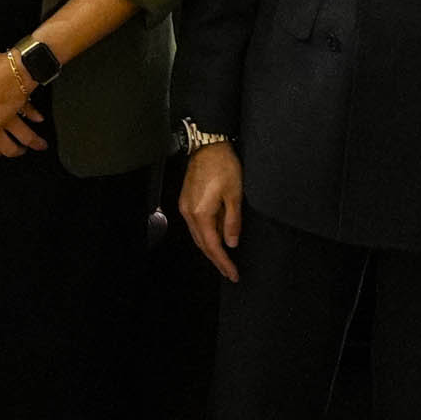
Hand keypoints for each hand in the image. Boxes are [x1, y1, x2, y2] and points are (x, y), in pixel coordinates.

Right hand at [179, 139, 242, 280]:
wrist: (207, 146)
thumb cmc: (223, 166)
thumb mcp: (235, 195)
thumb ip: (232, 222)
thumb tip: (231, 243)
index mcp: (201, 213)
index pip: (213, 246)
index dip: (223, 262)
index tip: (233, 273)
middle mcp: (189, 213)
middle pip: (202, 244)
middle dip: (216, 260)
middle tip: (230, 272)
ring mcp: (185, 207)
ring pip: (197, 236)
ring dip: (210, 249)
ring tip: (224, 260)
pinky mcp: (186, 201)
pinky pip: (195, 226)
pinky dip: (206, 236)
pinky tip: (216, 238)